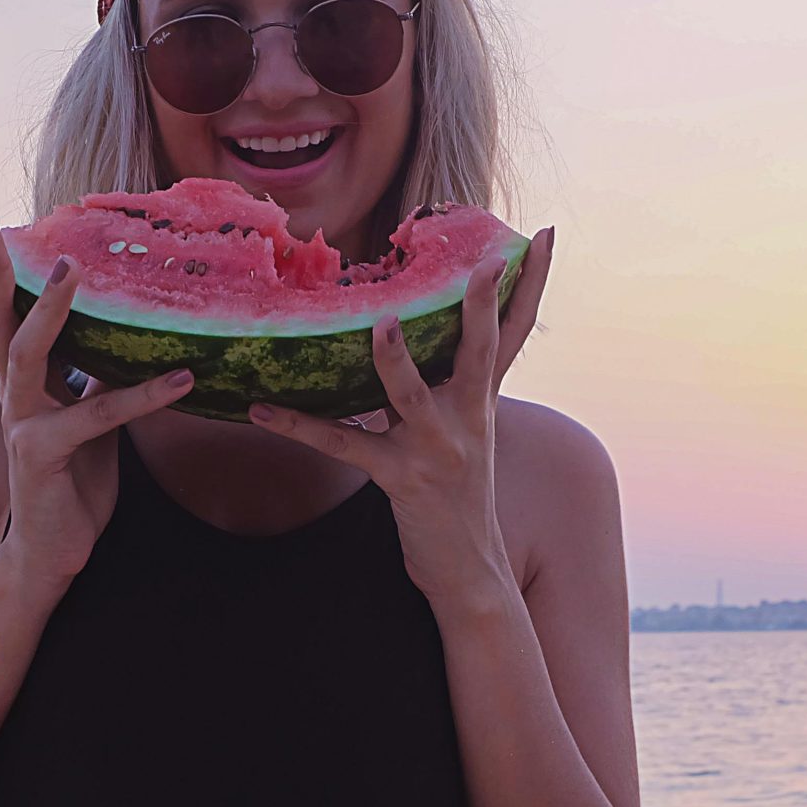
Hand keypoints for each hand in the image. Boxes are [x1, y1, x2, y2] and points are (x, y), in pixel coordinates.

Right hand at [0, 209, 193, 584]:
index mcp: (23, 377)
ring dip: (48, 309)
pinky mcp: (43, 455)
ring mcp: (21, 422)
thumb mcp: (90, 417)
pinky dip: (142, 397)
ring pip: (27, 354)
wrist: (52, 553)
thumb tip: (123, 336)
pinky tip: (181, 379)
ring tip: (71, 268)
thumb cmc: (71, 482)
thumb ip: (95, 376)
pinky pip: (93, 416)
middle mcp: (13, 392)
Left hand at [245, 227, 554, 609]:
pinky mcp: (401, 479)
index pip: (515, 331)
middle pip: (480, 350)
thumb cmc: (457, 495)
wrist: (470, 571)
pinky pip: (343, 446)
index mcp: (482, 399)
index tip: (543, 236)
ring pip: (410, 395)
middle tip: (484, 262)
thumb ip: (438, 384)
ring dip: (394, 360)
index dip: (532, 283)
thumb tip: (395, 332)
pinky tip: (263, 409)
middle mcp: (468, 417)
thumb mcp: (459, 431)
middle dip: (479, 304)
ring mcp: (436, 448)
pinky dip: (299, 426)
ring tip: (379, 324)